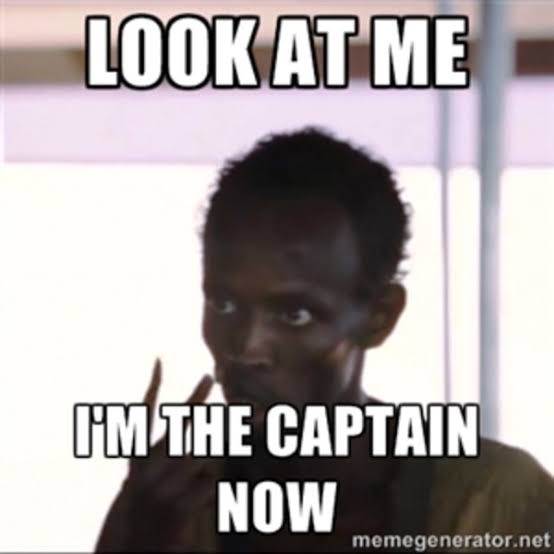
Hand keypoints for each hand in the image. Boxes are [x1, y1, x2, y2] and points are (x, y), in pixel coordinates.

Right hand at [95, 361, 218, 551]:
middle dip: (196, 399)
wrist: (138, 545)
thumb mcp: (144, 476)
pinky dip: (207, 486)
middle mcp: (149, 469)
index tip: (159, 360)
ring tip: (190, 474)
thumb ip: (163, 449)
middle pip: (180, 425)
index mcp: (138, 459)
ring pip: (203, 454)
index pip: (142, 416)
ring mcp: (166, 486)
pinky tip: (194, 498)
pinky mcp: (183, 504)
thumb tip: (198, 422)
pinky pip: (210, 481)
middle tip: (209, 377)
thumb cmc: (147, 504)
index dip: (151, 387)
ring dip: (208, 459)